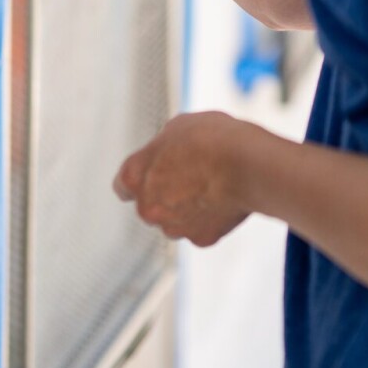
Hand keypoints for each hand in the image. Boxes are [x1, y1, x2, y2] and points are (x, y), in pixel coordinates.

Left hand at [113, 112, 251, 247]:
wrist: (244, 163)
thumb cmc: (210, 139)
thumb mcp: (176, 127)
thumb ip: (162, 149)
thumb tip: (167, 154)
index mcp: (133, 176)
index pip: (123, 186)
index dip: (141, 178)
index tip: (152, 175)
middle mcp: (147, 208)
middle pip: (150, 206)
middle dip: (165, 196)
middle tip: (191, 177)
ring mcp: (173, 227)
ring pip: (175, 221)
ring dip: (187, 210)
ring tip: (211, 186)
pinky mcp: (200, 239)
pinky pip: (202, 229)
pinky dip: (211, 219)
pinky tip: (224, 200)